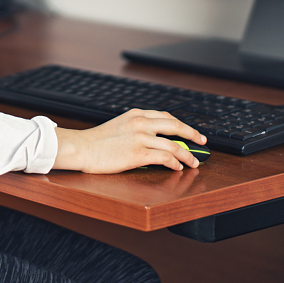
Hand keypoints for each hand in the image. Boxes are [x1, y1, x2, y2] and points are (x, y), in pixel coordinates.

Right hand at [53, 109, 205, 173]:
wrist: (81, 148)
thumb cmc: (97, 141)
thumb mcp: (119, 126)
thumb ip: (136, 128)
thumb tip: (154, 139)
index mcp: (136, 114)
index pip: (166, 116)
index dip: (182, 125)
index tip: (190, 132)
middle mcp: (140, 123)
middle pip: (175, 126)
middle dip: (192, 135)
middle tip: (202, 142)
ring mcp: (140, 138)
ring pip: (174, 145)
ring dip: (187, 155)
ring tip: (193, 163)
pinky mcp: (138, 154)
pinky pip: (165, 158)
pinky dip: (175, 163)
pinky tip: (177, 168)